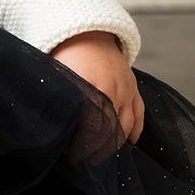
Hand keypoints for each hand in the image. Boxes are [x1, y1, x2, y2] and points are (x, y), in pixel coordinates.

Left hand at [48, 30, 143, 153]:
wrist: (87, 33)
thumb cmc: (66, 56)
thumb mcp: (58, 76)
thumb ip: (61, 99)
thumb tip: (54, 125)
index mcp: (91, 87)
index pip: (91, 126)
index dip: (82, 144)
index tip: (72, 155)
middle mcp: (112, 89)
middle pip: (111, 129)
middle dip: (99, 149)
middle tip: (86, 161)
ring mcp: (126, 88)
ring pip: (126, 124)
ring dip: (116, 143)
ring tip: (103, 157)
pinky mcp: (133, 87)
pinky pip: (140, 113)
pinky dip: (135, 130)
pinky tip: (128, 143)